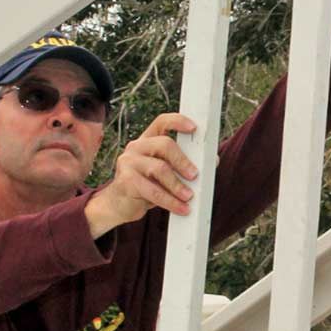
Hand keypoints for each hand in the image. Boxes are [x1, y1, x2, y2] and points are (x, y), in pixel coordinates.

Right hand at [86, 112, 198, 237]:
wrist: (118, 206)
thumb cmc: (145, 187)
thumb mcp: (163, 173)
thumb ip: (181, 164)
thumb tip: (212, 161)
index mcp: (146, 141)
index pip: (162, 122)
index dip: (178, 121)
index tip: (194, 128)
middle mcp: (135, 147)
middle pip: (164, 144)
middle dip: (183, 160)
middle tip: (195, 175)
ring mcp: (128, 163)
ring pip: (159, 169)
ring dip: (178, 185)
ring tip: (189, 197)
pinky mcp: (125, 182)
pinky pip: (153, 191)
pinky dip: (170, 201)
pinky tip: (181, 208)